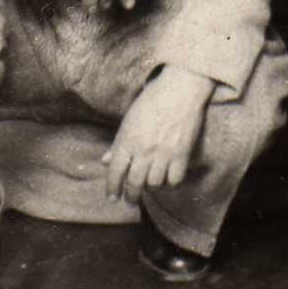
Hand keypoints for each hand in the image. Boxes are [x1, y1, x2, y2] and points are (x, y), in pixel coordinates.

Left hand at [103, 65, 212, 202]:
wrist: (181, 88)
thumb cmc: (152, 100)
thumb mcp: (129, 120)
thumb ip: (117, 143)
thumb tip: (105, 161)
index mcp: (127, 141)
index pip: (115, 173)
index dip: (112, 188)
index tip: (113, 197)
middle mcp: (144, 150)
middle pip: (134, 183)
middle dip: (131, 195)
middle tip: (131, 200)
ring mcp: (164, 153)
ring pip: (154, 184)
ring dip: (151, 188)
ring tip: (150, 186)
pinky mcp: (182, 153)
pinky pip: (175, 179)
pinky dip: (170, 183)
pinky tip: (167, 180)